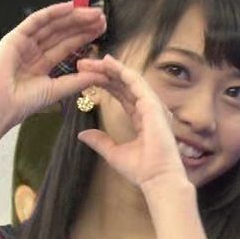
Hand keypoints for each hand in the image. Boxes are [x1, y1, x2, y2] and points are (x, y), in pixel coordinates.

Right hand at [0, 1, 107, 131]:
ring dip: (73, 16)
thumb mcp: (57, 90)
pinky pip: (36, 20)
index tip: (102, 30)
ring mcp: (23, 43)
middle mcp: (33, 51)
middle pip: (61, 32)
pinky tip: (70, 6)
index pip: (66, 45)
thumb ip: (78, 81)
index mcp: (41, 64)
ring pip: (52, 25)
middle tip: (102, 17)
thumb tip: (102, 74)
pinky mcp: (14, 37)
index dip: (84, 36)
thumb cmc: (23, 104)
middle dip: (82, 24)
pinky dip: (53, 12)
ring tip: (93, 12)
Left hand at [74, 55, 189, 193]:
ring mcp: (152, 105)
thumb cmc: (142, 170)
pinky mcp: (152, 105)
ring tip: (93, 60)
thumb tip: (82, 135)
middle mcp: (148, 108)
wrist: (157, 178)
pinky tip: (109, 63)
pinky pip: (136, 83)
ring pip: (129, 79)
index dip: (106, 83)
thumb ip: (100, 141)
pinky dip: (123, 71)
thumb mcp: (114, 153)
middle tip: (84, 63)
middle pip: (124, 83)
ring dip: (112, 68)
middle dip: (105, 72)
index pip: (122, 94)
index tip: (88, 76)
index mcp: (141, 117)